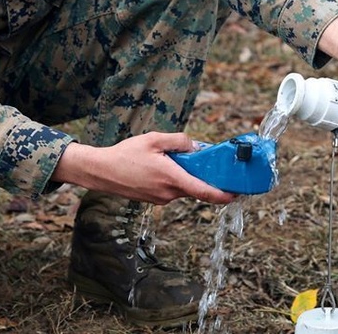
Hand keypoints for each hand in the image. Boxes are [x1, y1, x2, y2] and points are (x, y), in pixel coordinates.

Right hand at [52, 132, 237, 204]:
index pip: (204, 191)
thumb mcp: (154, 139)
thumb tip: (194, 147)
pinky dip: (174, 179)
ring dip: (185, 175)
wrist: (101, 171)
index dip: (223, 195)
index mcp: (171, 178)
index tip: (236, 194)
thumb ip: (178, 141)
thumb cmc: (125, 155)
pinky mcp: (153, 199)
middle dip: (202, 175)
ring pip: (183, 187)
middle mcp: (168, 193)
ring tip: (170, 158)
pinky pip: (172, 189)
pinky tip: (161, 165)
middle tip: (204, 161)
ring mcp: (161, 198)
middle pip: (195, 187)